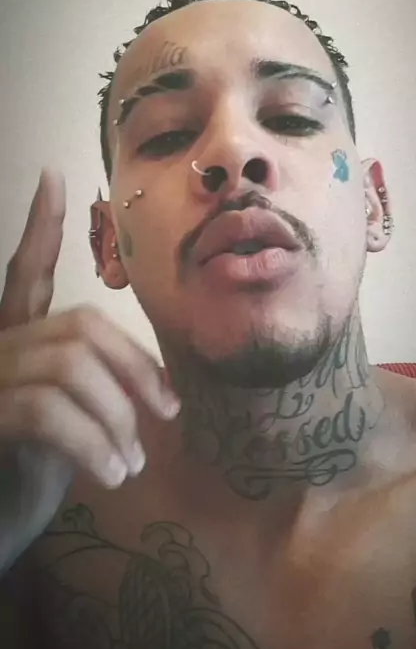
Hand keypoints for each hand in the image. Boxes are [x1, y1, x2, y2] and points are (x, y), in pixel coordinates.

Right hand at [0, 170, 179, 570]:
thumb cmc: (29, 472)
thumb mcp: (71, 422)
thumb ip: (95, 389)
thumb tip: (161, 390)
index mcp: (15, 339)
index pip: (22, 271)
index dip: (40, 225)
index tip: (53, 175)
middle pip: (81, 326)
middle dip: (136, 368)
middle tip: (167, 413)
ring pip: (70, 366)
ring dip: (117, 416)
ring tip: (131, 461)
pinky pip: (48, 413)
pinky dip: (94, 443)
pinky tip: (112, 474)